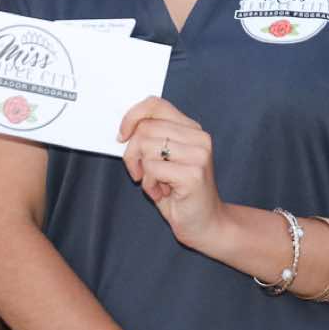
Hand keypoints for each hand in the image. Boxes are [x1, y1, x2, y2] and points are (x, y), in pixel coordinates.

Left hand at [119, 96, 224, 250]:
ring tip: (157, 185)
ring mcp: (199, 155)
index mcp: (191, 129)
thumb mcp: (163, 160)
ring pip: (146, 147)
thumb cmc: (180, 194)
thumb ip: (150, 139)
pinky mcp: (193, 173)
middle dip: (132, 154)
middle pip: (145, 128)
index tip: (122, 136)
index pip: (155, 104)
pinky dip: (149, 185)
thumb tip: (124, 130)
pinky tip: (163, 194)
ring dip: (143, 172)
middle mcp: (199, 137)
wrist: (206, 225)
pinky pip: (152, 169)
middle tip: (141, 173)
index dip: (132, 117)